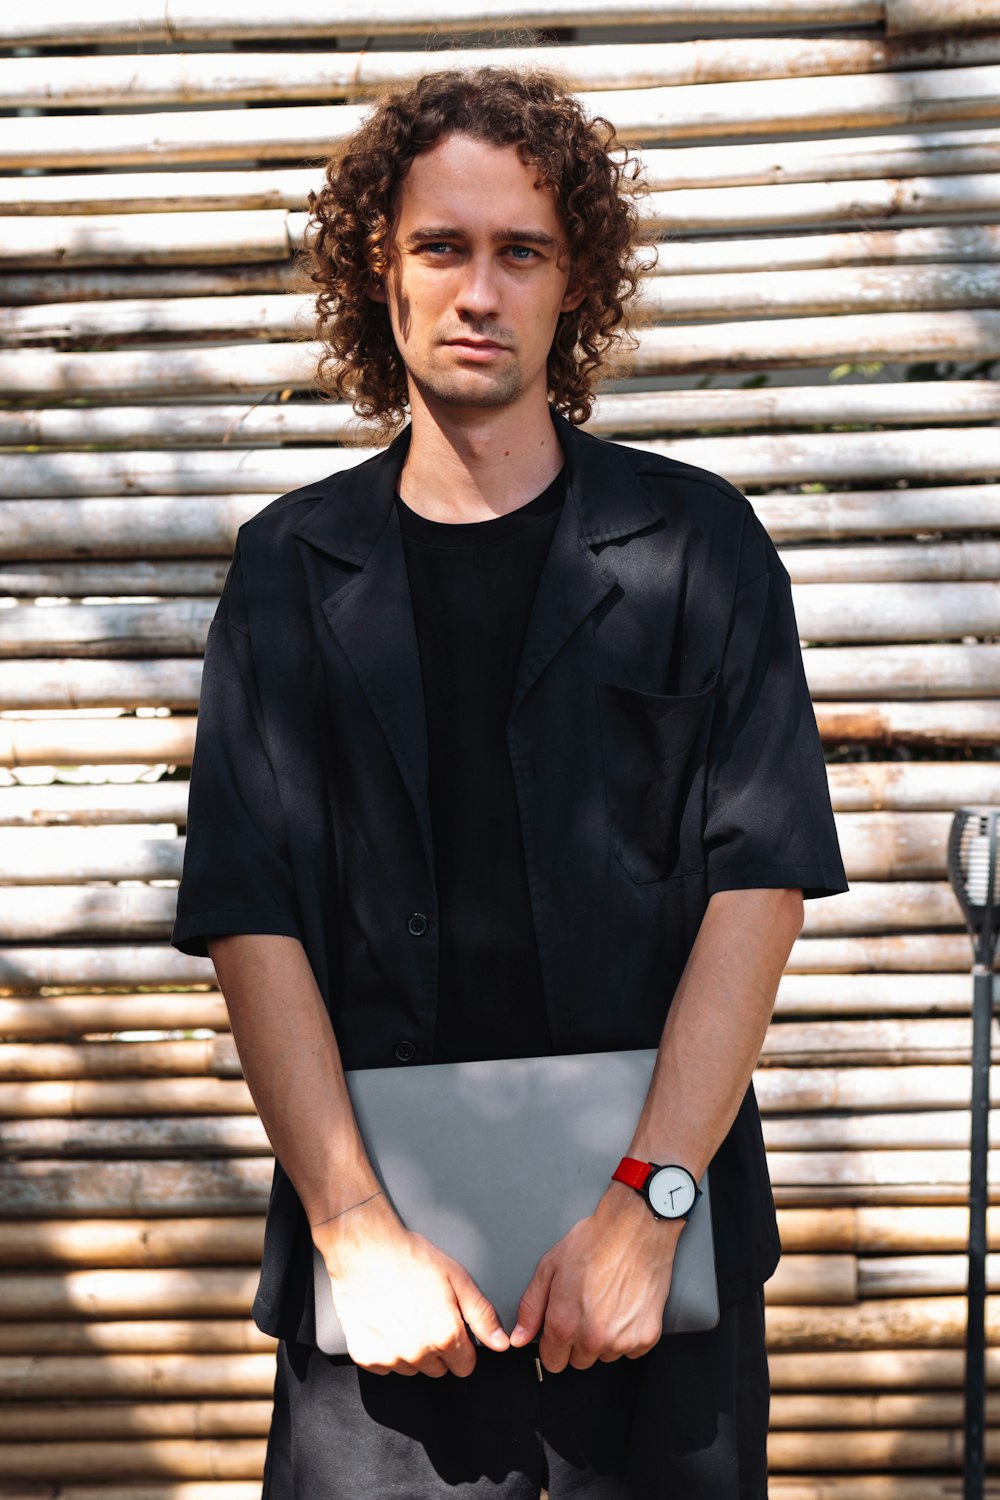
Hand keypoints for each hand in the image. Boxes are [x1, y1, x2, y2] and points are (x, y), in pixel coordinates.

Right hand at [315, 1193, 509, 1376]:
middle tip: (426, 1314)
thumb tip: (501, 1344)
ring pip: (412, 1368)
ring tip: (404, 1314)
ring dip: (412, 1350)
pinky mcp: (365, 1356)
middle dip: (437, 1347)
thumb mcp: (457, 1278)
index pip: (465, 1366)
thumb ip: (482, 1315)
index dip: (462, 1346)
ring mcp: (389, 1357)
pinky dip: (387, 1349)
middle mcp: (417, 1353)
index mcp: (444, 1335)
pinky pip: (385, 1365)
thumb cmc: (409, 1257)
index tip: (452, 1328)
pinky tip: (386, 1321)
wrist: (363, 1248)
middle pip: (438, 1369)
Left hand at [509, 1183, 679, 1372]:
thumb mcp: (549, 1267)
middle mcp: (593, 1339)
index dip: (554, 1343)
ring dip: (604, 1338)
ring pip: (605, 1356)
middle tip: (586, 1307)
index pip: (552, 1361)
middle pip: (579, 1361)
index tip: (562, 1327)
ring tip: (607, 1302)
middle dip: (578, 1341)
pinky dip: (628, 1333)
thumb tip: (520, 1337)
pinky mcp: (647, 1336)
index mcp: (564, 1324)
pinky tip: (625, 1306)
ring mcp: (622, 1340)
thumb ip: (531, 1307)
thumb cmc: (593, 1242)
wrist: (636, 1228)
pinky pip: (631, 1350)